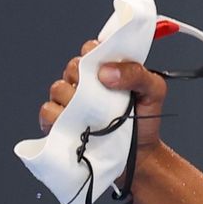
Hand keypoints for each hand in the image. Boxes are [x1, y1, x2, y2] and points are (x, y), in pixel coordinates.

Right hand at [40, 39, 170, 154]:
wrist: (140, 154)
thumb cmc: (145, 120)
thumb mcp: (154, 91)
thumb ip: (137, 73)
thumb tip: (105, 72)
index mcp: (105, 70)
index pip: (90, 49)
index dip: (95, 53)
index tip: (106, 67)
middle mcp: (84, 83)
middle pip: (72, 67)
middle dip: (86, 78)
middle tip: (104, 94)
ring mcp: (70, 102)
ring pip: (58, 88)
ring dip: (75, 99)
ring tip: (96, 114)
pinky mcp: (59, 122)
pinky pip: (48, 111)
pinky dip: (59, 116)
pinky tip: (78, 124)